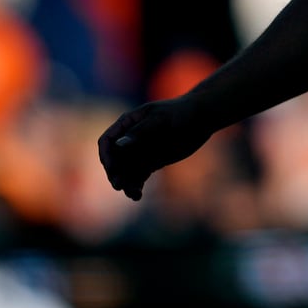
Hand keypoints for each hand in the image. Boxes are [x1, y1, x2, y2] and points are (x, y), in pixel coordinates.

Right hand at [97, 96, 214, 200]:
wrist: (200, 119)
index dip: (106, 155)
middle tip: (120, 185)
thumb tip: (119, 145)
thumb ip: (139, 132)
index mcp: (128, 123)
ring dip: (126, 183)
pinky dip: (136, 185)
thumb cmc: (180, 112)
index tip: (111, 168)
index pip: (108, 141)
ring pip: (126, 171)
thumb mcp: (160, 120)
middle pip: (115, 160)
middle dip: (115, 173)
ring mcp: (141, 152)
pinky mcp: (152, 162)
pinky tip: (137, 195)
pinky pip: (139, 176)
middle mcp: (131, 139)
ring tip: (133, 194)